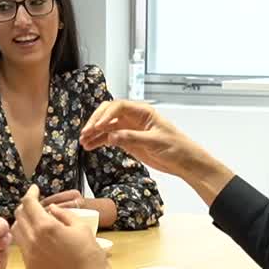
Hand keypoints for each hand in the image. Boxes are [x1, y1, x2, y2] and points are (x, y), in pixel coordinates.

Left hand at [13, 185, 107, 268]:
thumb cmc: (90, 253)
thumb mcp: (81, 227)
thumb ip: (63, 214)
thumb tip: (51, 208)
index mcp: (46, 226)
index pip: (29, 203)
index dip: (30, 193)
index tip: (35, 189)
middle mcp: (32, 239)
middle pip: (19, 216)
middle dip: (26, 206)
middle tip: (35, 205)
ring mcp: (29, 254)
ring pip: (16, 231)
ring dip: (22, 222)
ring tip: (34, 220)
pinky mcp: (30, 267)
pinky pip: (22, 247)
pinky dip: (26, 237)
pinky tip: (37, 238)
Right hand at [79, 100, 200, 177]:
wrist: (184, 162)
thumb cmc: (177, 147)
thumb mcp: (155, 141)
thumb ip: (132, 138)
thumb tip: (112, 136)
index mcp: (143, 112)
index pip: (118, 106)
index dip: (105, 115)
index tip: (97, 126)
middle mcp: (134, 118)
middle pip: (109, 114)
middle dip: (96, 122)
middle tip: (85, 133)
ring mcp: (130, 129)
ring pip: (107, 127)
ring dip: (94, 133)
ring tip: (83, 141)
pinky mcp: (128, 141)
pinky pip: (110, 138)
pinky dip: (99, 141)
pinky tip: (90, 146)